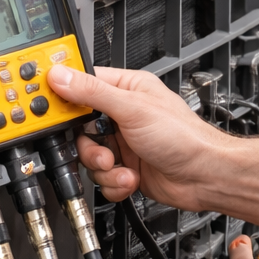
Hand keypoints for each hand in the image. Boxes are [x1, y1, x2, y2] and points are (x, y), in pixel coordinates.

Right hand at [47, 64, 229, 207]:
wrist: (206, 177)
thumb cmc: (184, 137)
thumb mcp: (133, 109)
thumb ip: (93, 92)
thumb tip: (61, 76)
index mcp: (125, 89)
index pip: (81, 86)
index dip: (64, 98)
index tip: (52, 112)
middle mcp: (121, 115)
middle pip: (78, 128)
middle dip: (87, 145)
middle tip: (101, 150)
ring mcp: (122, 143)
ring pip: (88, 156)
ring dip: (103, 168)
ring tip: (120, 167)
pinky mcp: (124, 168)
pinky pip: (101, 178)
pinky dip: (113, 183)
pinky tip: (130, 179)